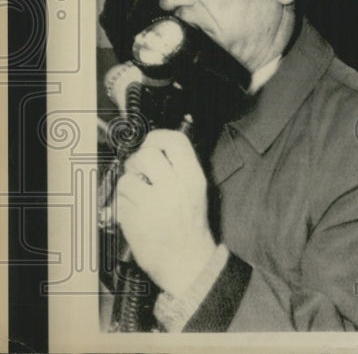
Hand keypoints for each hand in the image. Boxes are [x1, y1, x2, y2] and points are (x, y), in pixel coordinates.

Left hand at [114, 130, 216, 296]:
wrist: (186, 262)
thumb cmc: (190, 225)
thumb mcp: (196, 191)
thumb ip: (179, 168)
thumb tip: (156, 146)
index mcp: (193, 179)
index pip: (174, 141)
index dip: (157, 137)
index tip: (151, 142)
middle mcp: (173, 188)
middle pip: (146, 155)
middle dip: (138, 161)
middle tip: (141, 172)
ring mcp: (151, 203)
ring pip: (127, 178)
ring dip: (129, 186)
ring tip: (141, 198)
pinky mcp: (132, 218)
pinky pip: (119, 199)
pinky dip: (124, 204)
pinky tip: (137, 213)